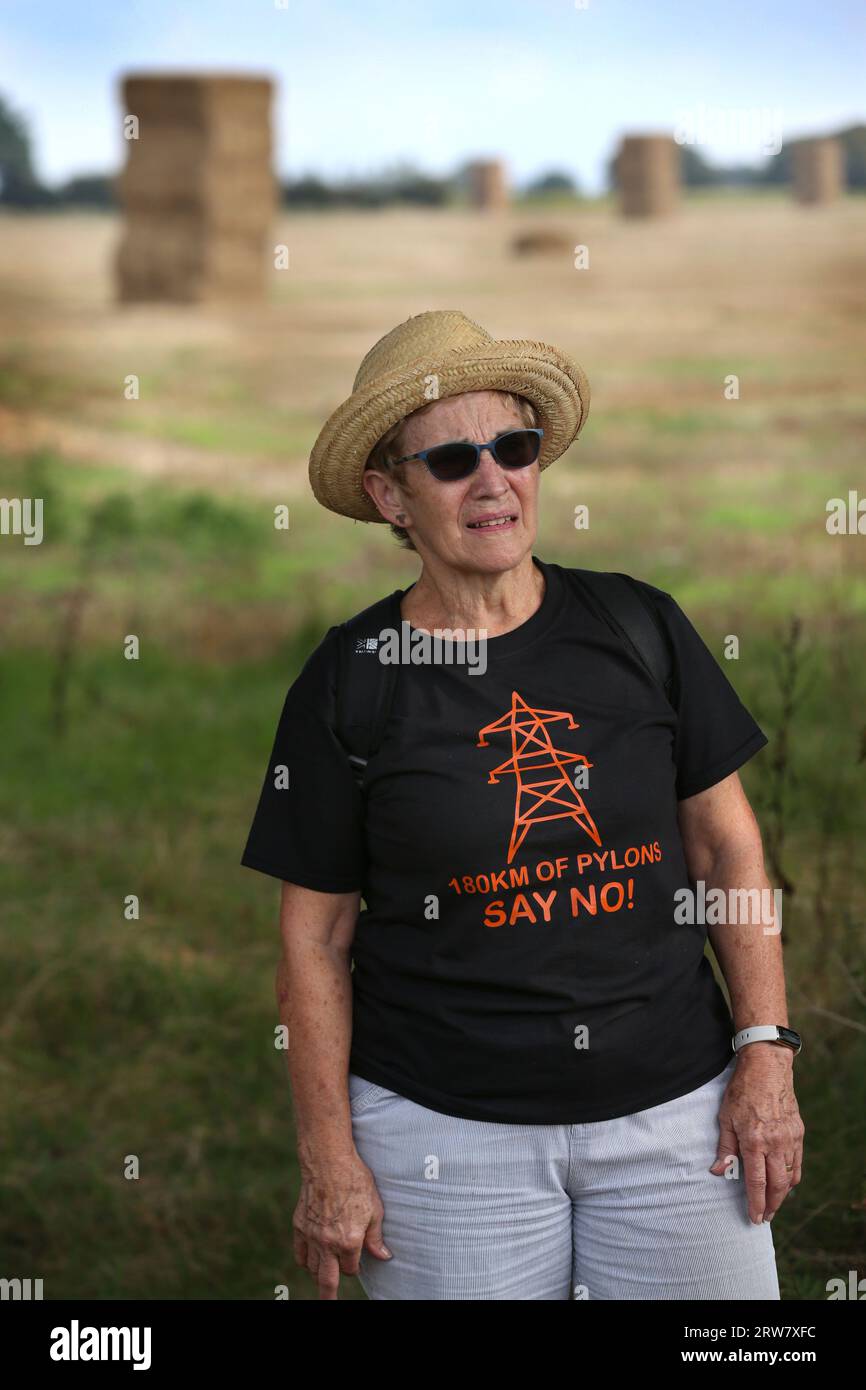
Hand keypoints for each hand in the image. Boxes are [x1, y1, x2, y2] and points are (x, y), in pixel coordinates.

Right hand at [293, 1150, 391, 1299]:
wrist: (328, 1162)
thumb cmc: (355, 1182)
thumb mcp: (375, 1209)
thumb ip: (376, 1237)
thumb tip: (384, 1256)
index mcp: (349, 1241)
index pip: (351, 1269)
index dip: (356, 1266)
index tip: (358, 1261)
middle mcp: (328, 1243)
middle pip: (327, 1280)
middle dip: (329, 1295)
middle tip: (328, 1303)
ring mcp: (311, 1235)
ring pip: (311, 1268)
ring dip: (318, 1274)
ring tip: (323, 1275)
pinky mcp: (299, 1225)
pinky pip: (299, 1253)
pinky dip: (304, 1260)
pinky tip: (309, 1259)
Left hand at [708, 1044, 804, 1222]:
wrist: (767, 1067)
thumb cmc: (742, 1090)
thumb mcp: (725, 1117)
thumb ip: (725, 1147)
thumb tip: (719, 1171)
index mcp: (754, 1140)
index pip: (756, 1181)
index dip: (756, 1202)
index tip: (755, 1217)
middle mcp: (775, 1143)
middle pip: (777, 1185)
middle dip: (772, 1205)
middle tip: (765, 1217)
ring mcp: (789, 1138)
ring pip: (790, 1176)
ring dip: (783, 1194)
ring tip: (774, 1204)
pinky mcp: (798, 1133)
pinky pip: (797, 1162)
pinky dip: (792, 1177)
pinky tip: (786, 1183)